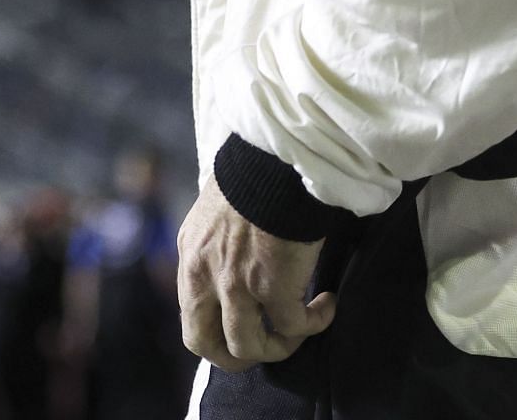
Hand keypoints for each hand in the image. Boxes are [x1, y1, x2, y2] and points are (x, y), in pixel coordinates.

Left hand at [177, 177, 335, 371]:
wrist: (277, 160)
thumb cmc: (256, 176)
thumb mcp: (217, 212)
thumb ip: (218, 244)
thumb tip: (238, 260)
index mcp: (190, 254)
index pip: (191, 314)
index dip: (216, 332)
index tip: (245, 326)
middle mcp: (203, 273)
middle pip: (203, 343)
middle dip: (235, 357)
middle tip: (267, 346)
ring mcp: (235, 284)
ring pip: (247, 346)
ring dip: (279, 345)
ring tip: (302, 328)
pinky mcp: (272, 286)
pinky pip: (294, 326)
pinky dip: (314, 322)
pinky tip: (326, 305)